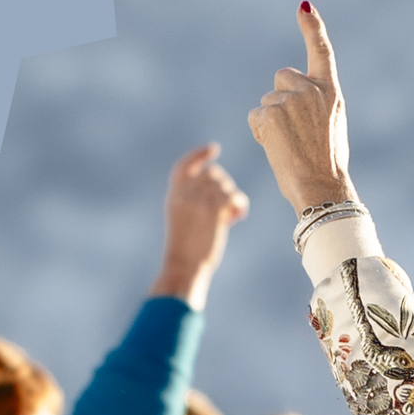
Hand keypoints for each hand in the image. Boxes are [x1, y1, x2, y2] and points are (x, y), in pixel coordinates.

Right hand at [155, 144, 249, 305]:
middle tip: (227, 208)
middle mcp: (184, 195)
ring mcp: (198, 202)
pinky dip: (239, 204)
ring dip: (232, 198)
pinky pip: (232, 197)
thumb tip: (223, 192)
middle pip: (212, 174)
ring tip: (232, 216)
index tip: (213, 148)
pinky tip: (238, 216)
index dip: (199, 155)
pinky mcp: (212, 212)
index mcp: (174, 196)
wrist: (184, 266)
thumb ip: (196, 202)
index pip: (184, 166)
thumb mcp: (183, 220)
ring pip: (224, 186)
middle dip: (224, 186)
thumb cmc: (186, 249)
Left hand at [248, 1, 351, 215]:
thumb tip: (294, 94)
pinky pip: (256, 117)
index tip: (303, 6)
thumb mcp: (331, 125)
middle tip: (295, 131)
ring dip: (271, 120)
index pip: (322, 51)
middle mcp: (311, 90)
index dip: (312, 27)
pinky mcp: (270, 114)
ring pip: (267, 101)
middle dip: (281, 97)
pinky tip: (277, 147)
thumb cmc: (328, 164)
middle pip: (282, 77)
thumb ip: (316, 102)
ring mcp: (290, 100)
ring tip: (290, 145)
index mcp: (331, 92)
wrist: (322, 187)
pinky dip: (260, 132)